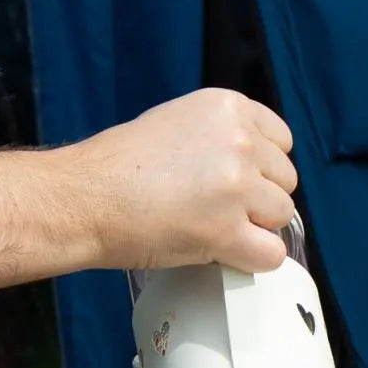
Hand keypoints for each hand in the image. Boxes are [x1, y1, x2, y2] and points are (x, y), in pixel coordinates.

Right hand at [66, 88, 296, 272]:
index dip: (261, 168)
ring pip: (282, 216)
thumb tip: (254, 166)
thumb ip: (220, 136)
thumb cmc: (116, 168)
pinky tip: (223, 253)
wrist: (82, 197)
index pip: (281, 141)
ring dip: (253, 228)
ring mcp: (235, 185)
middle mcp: (239, 140)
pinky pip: (271, 255)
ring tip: (211, 227)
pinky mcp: (225, 229)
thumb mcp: (176, 123)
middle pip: (285, 180)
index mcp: (228, 107)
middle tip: (215, 208)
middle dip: (257, 199)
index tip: (236, 181)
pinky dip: (251, 261)